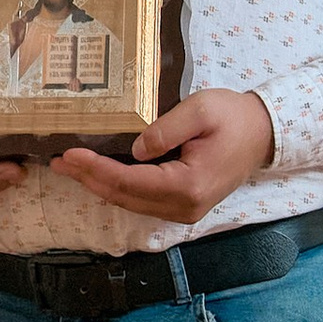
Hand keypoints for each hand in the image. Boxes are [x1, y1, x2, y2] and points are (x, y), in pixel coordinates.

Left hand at [56, 88, 275, 227]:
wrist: (264, 133)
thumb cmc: (234, 117)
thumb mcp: (200, 110)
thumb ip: (165, 130)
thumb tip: (135, 150)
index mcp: (188, 186)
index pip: (129, 181)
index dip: (95, 169)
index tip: (69, 154)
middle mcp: (184, 207)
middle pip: (124, 197)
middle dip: (88, 179)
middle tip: (58, 161)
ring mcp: (184, 211)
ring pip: (130, 202)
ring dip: (98, 185)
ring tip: (69, 167)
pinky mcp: (183, 206)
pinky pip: (142, 201)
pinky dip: (116, 188)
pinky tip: (97, 174)